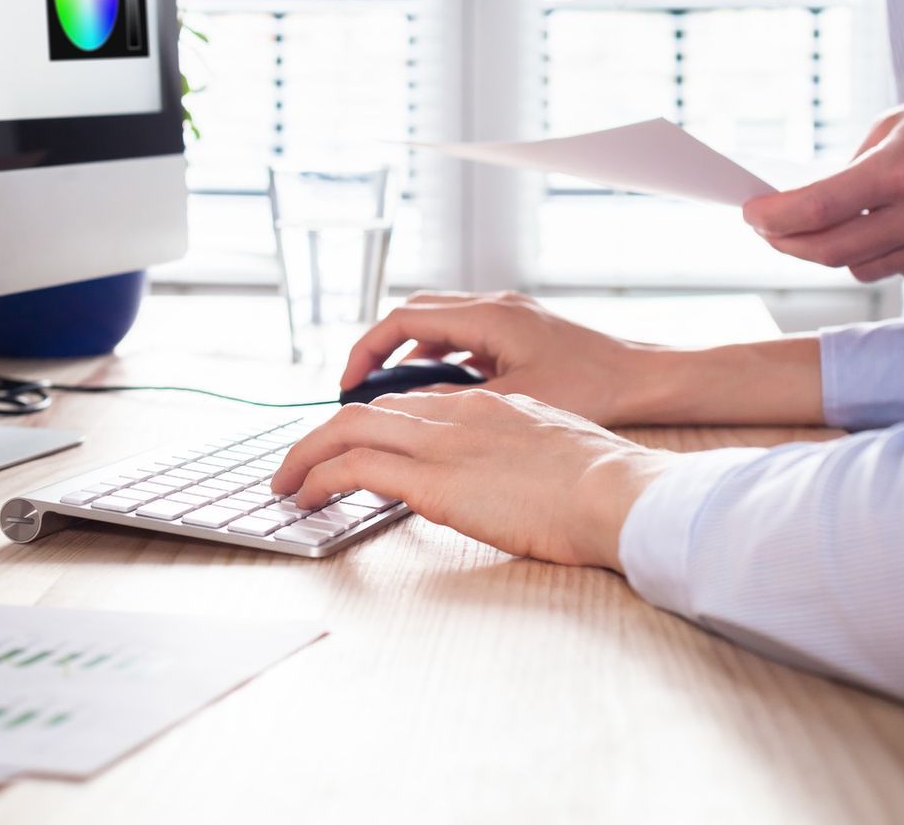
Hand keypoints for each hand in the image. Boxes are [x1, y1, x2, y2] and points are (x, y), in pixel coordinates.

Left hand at [272, 391, 672, 568]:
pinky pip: (354, 468)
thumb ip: (518, 454)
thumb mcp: (554, 453)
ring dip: (307, 455)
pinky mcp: (432, 479)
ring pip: (348, 430)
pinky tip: (305, 498)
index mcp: (489, 406)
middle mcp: (457, 414)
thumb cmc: (605, 486)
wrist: (617, 492)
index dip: (372, 424)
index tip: (351, 446)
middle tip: (298, 463)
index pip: (412, 404)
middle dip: (324, 435)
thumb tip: (504, 478)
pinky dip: (320, 478)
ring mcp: (442, 442)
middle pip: (369, 411)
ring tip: (286, 484)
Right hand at [341, 291, 665, 426]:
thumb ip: (456, 402)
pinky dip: (441, 357)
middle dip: (381, 349)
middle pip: (415, 314)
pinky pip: (465, 335)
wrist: (645, 378)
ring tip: (393, 395)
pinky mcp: (521, 330)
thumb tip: (407, 412)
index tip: (348, 384)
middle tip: (359, 388)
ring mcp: (508, 315)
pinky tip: (442, 391)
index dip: (367, 350)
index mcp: (487, 316)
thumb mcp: (513, 402)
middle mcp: (494, 305)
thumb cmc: (593, 388)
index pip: (404, 319)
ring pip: (440, 323)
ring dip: (411, 354)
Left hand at [743, 72, 903, 283]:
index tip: (751, 215)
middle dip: (788, 244)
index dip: (775, 218)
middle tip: (769, 231)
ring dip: (835, 250)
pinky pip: (900, 270)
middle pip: (831, 252)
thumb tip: (808, 204)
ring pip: (863, 267)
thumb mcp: (896, 124)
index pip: (819, 209)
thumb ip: (852, 168)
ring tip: (827, 225)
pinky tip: (885, 229)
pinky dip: (881, 254)